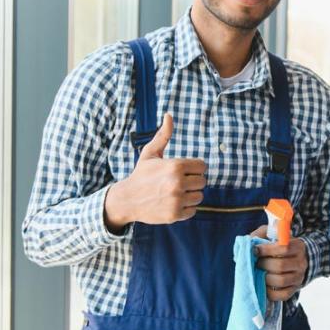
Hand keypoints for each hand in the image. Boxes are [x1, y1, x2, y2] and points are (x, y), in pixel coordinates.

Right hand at [103, 114, 206, 229]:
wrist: (127, 200)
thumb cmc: (141, 174)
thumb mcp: (150, 153)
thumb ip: (163, 135)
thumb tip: (168, 115)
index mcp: (175, 166)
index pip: (202, 166)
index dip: (194, 168)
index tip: (183, 170)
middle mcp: (177, 183)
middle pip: (202, 181)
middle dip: (192, 181)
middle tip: (177, 182)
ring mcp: (177, 200)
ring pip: (199, 196)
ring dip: (190, 195)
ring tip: (175, 192)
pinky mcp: (175, 214)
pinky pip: (193, 210)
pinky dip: (185, 208)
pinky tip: (172, 203)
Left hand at [251, 224, 308, 301]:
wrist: (293, 258)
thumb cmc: (277, 245)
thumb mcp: (270, 234)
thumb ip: (260, 235)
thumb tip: (248, 243)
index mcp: (298, 246)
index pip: (284, 248)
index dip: (266, 250)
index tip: (255, 250)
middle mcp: (301, 262)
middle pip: (281, 265)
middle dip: (263, 264)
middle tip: (256, 263)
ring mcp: (299, 277)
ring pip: (281, 281)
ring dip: (265, 278)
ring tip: (259, 273)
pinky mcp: (294, 289)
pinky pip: (282, 295)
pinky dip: (270, 292)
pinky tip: (264, 284)